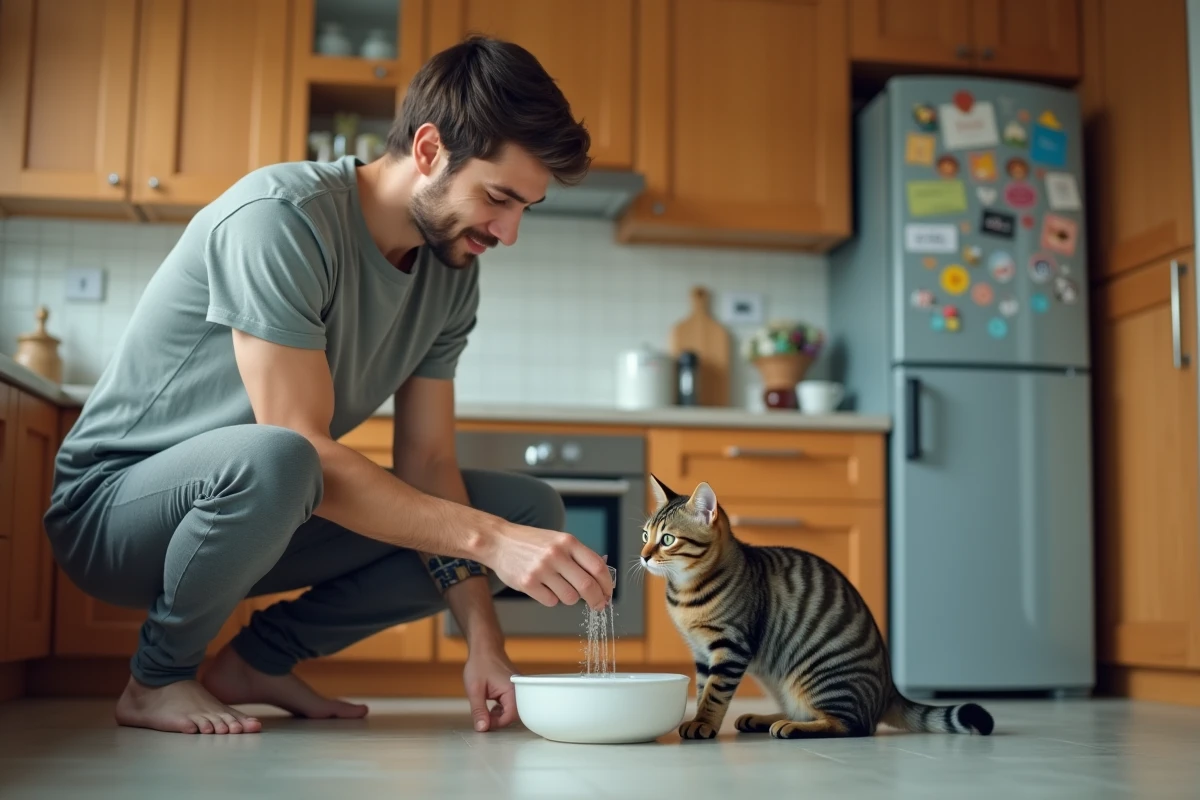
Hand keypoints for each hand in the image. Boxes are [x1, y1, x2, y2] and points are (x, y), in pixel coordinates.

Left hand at [463, 644, 518, 731]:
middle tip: (484, 717)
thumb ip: (479, 710)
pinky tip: (492, 705)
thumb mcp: (475, 689)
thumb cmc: (480, 664)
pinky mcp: (514, 688)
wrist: (485, 647)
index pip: (510, 716)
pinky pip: (511, 704)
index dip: (496, 723)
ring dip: (500, 714)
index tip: (483, 721)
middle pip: (514, 715)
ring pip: (513, 710)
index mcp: (512, 690)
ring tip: (487, 710)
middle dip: (498, 719)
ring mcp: (518, 689)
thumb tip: (482, 728)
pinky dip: (501, 708)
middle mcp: (519, 690)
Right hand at [483, 522, 612, 608]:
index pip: (598, 567)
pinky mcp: (528, 583)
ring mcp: (541, 569)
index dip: (607, 584)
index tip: (608, 593)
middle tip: (599, 605)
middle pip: (588, 586)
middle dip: (597, 600)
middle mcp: (556, 554)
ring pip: (570, 597)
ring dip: (570, 598)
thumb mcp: (558, 540)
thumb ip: (579, 555)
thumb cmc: (532, 542)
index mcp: (568, 542)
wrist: (499, 541)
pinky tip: (544, 588)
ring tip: (560, 588)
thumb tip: (603, 576)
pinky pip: (551, 602)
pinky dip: (552, 599)